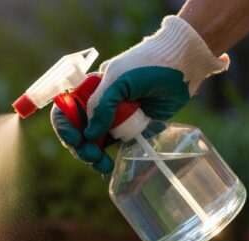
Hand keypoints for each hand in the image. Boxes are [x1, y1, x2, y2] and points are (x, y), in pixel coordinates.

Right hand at [53, 16, 228, 174]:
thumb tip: (89, 136)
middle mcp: (98, 104)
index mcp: (88, 89)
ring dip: (93, 156)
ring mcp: (114, 117)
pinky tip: (109, 168)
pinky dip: (109, 158)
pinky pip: (114, 146)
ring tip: (103, 165)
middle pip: (78, 131)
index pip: (65, 110)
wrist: (183, 65)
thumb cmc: (147, 65)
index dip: (65, 127)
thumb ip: (101, 106)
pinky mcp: (130, 128)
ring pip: (94, 142)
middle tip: (92, 156)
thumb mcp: (118, 80)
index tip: (75, 140)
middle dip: (80, 146)